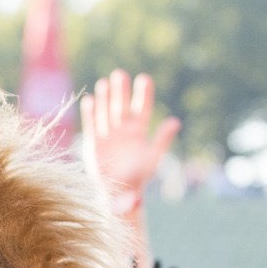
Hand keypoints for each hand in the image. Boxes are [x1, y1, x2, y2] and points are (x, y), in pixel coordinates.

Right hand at [85, 70, 179, 217]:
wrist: (118, 193)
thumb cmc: (139, 177)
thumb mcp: (152, 157)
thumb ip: (162, 139)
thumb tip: (176, 122)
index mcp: (139, 133)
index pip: (142, 109)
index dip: (143, 94)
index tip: (144, 78)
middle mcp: (123, 131)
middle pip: (122, 107)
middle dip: (121, 91)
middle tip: (120, 74)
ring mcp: (108, 136)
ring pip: (107, 112)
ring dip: (106, 98)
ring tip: (105, 82)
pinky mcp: (94, 143)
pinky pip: (92, 124)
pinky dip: (91, 113)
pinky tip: (90, 99)